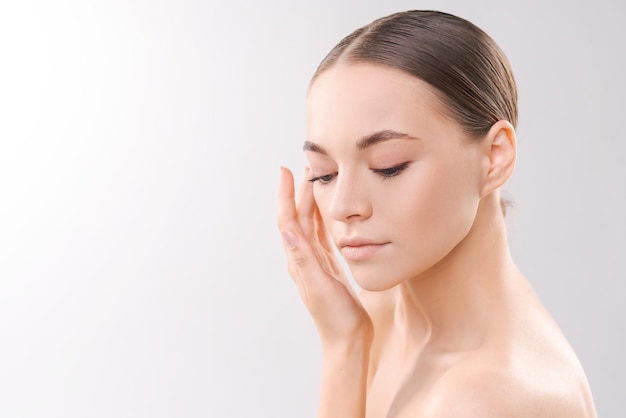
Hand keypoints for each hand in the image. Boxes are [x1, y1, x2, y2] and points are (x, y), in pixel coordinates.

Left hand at [277, 167, 372, 346]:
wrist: (347, 341)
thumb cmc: (335, 317)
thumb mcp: (320, 286)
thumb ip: (304, 258)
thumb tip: (287, 229)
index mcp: (299, 261)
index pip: (288, 222)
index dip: (286, 196)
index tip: (285, 172)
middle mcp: (303, 260)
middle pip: (299, 219)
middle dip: (300, 193)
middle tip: (308, 168)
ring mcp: (316, 264)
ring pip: (310, 226)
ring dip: (311, 204)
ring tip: (316, 183)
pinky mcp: (328, 268)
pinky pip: (322, 238)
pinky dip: (323, 221)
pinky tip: (328, 213)